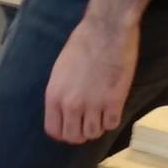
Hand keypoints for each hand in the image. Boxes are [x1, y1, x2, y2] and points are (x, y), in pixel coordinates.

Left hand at [45, 14, 138, 143]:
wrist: (107, 29)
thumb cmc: (83, 43)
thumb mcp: (60, 70)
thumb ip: (60, 92)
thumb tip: (64, 110)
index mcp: (54, 96)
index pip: (54, 130)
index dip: (63, 133)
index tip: (71, 127)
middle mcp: (71, 105)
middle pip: (73, 137)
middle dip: (81, 133)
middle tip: (89, 123)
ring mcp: (93, 105)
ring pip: (93, 133)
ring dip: (98, 126)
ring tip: (102, 114)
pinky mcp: (114, 102)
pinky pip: (112, 124)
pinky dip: (113, 119)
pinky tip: (113, 108)